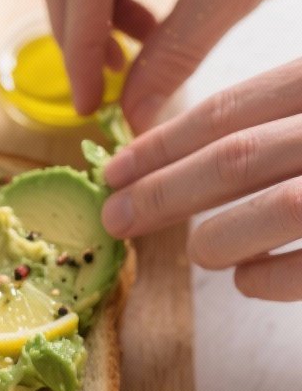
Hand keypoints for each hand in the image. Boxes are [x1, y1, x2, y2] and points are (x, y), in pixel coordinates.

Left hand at [101, 60, 301, 300]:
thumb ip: (272, 120)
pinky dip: (265, 279)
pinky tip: (247, 278)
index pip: (228, 111)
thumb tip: (188, 162)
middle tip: (113, 219)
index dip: (160, 145)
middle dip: (162, 192)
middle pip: (236, 157)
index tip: (113, 172)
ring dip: (218, 237)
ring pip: (277, 207)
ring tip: (199, 251)